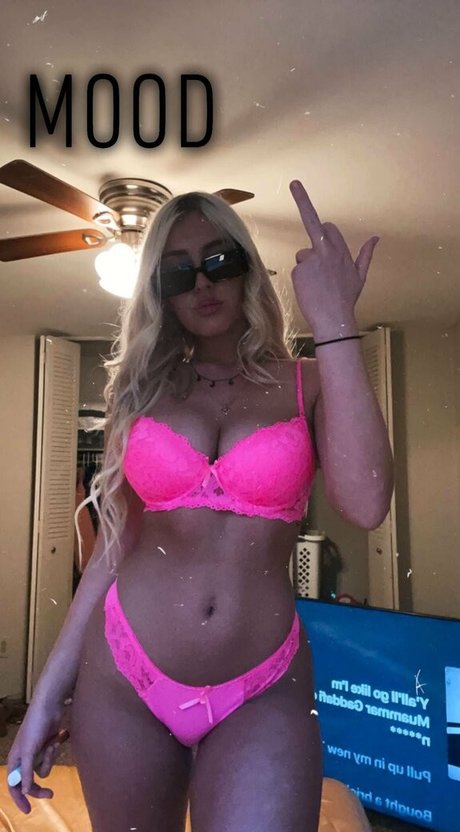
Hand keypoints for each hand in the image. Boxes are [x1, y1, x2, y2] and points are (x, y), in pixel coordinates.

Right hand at [7, 698, 64, 813]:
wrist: (50, 706)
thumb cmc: (35, 727)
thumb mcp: (29, 750)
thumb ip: (27, 771)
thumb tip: (24, 791)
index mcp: (15, 760)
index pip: (14, 785)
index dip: (19, 799)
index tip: (28, 810)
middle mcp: (24, 759)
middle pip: (30, 782)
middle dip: (40, 787)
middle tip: (51, 794)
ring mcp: (36, 753)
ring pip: (43, 769)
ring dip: (49, 758)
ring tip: (53, 744)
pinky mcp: (47, 746)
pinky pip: (51, 758)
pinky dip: (54, 750)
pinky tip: (57, 737)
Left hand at [289, 179, 379, 337]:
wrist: (334, 320)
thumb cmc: (347, 299)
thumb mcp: (360, 276)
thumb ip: (366, 254)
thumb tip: (376, 237)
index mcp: (341, 250)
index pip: (327, 226)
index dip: (323, 228)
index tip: (294, 184)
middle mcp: (327, 250)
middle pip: (314, 229)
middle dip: (314, 240)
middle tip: (316, 261)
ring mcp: (312, 259)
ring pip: (302, 255)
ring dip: (307, 268)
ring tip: (318, 287)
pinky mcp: (300, 270)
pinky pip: (297, 271)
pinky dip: (301, 281)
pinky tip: (310, 291)